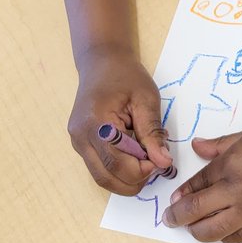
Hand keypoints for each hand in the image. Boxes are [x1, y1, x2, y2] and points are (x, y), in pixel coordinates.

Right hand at [68, 51, 172, 195]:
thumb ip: (152, 132)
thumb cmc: (125, 76)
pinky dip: (119, 169)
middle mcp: (80, 138)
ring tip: (146, 158)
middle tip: (155, 164)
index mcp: (95, 123)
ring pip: (101, 177)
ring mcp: (77, 143)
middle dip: (134, 180)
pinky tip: (135, 154)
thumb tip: (163, 162)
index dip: (141, 170)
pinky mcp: (81, 144)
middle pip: (106, 177)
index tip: (161, 161)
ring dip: (126, 177)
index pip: (117, 164)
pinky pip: (99, 167)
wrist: (101, 62)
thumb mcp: (146, 99)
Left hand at [163, 112, 241, 242]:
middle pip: (196, 210)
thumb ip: (222, 145)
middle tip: (172, 219)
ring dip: (198, 231)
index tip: (176, 199)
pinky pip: (239, 237)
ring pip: (213, 231)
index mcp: (231, 163)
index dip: (182, 193)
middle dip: (178, 216)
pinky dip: (226, 236)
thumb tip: (197, 147)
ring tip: (194, 228)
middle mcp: (238, 189)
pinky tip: (223, 231)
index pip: (196, 184)